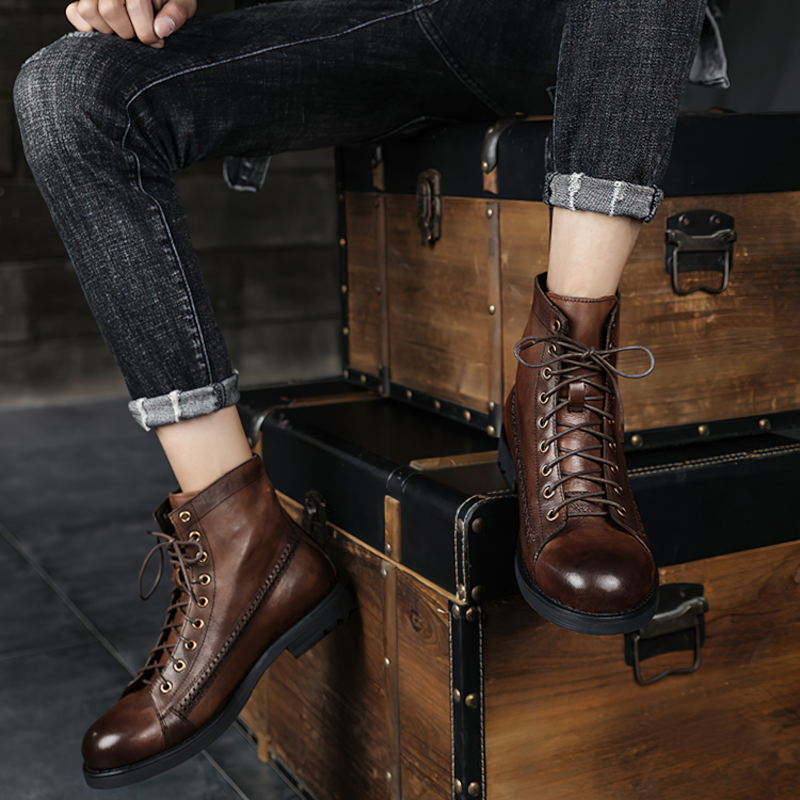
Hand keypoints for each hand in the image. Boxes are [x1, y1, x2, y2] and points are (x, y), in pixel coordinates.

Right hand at [65, 0, 196, 48]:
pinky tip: (111, 30)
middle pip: (109, 9)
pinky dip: (90, 28)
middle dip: (129, 32)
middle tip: (142, 36)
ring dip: (110, 31)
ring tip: (128, 31)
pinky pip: (75, 13)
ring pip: (88, 10)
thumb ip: (176, 12)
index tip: (158, 41)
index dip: (147, 31)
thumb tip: (161, 30)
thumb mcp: (182, 2)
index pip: (134, 4)